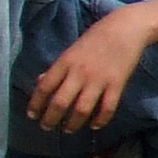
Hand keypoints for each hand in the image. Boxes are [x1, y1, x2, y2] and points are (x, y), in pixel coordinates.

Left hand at [22, 9, 148, 136]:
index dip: (36, 104)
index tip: (32, 115)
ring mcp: (99, 80)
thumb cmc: (96, 38)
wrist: (126, 28)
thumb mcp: (71, 51)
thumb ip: (57, 68)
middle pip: (60, 102)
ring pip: (81, 109)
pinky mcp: (117, 84)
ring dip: (72, 123)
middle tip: (46, 127)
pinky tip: (94, 125)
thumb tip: (41, 83)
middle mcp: (79, 73)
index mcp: (65, 62)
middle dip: (50, 119)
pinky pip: (107, 108)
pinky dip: (100, 120)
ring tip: (67, 129)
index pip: (45, 87)